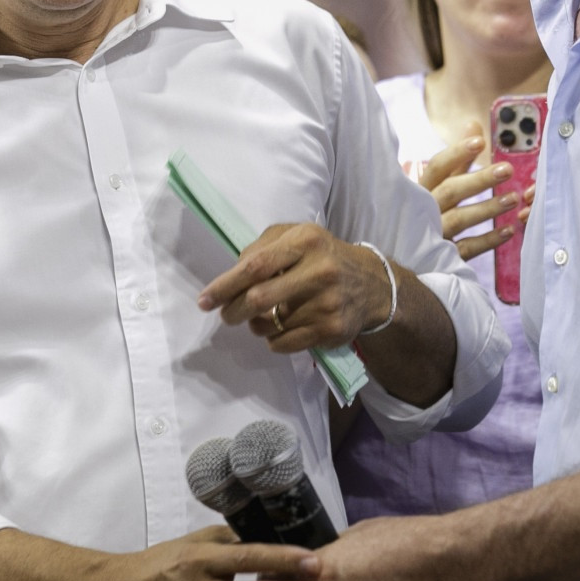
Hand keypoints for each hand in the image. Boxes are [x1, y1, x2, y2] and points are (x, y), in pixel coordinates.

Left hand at [199, 223, 391, 353]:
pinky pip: (283, 344)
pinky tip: (283, 327)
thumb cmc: (323, 256)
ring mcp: (327, 303)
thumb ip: (262, 247)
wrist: (374, 285)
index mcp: (306, 242)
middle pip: (258, 299)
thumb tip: (233, 274)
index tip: (205, 300)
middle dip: (232, 311)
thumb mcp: (297, 236)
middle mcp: (319, 271)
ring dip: (255, 325)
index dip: (225, 285)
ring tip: (264, 316)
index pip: (256, 266)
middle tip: (226, 315)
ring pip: (269, 325)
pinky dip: (273, 339)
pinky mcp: (331, 329)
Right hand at [414, 129, 530, 261]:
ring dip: (488, 208)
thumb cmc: (424, 212)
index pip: (437, 167)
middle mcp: (423, 210)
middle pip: (451, 191)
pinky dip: (488, 240)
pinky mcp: (442, 257)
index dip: (457, 153)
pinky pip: (467, 248)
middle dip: (480, 180)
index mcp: (420, 189)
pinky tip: (508, 230)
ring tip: (513, 198)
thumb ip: (457, 159)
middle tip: (508, 169)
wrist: (402, 257)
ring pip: (460, 219)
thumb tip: (473, 124)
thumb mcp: (437, 185)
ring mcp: (431, 234)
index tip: (480, 141)